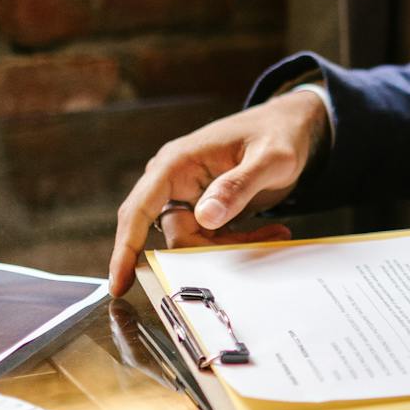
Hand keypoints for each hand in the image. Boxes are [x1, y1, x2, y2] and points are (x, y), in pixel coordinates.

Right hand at [106, 90, 329, 294]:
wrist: (290, 125)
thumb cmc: (278, 133)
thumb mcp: (270, 158)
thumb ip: (239, 185)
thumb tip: (205, 218)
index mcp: (177, 162)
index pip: (139, 209)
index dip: (126, 248)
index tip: (119, 284)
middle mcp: (174, 180)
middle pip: (174, 234)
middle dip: (211, 248)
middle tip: (256, 242)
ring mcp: (187, 195)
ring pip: (194, 241)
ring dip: (230, 245)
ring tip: (273, 232)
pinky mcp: (202, 207)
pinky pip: (210, 239)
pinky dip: (236, 242)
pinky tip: (269, 231)